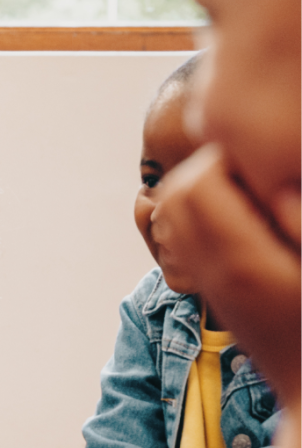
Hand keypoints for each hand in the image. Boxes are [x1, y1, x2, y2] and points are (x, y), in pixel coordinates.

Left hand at [154, 145, 301, 405]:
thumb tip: (278, 189)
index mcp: (243, 261)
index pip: (195, 185)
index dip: (225, 158)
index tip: (264, 162)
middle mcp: (212, 271)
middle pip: (172, 195)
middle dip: (207, 169)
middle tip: (256, 172)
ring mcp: (207, 282)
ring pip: (169, 216)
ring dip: (201, 191)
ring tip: (253, 193)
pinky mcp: (211, 289)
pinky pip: (182, 238)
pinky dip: (202, 217)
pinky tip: (250, 220)